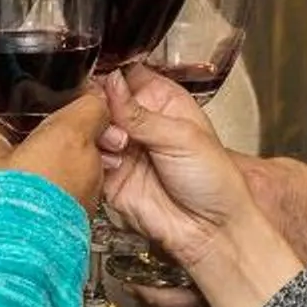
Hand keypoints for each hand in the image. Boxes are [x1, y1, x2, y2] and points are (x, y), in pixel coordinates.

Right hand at [0, 91, 105, 211]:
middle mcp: (88, 162)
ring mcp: (90, 191)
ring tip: (33, 172)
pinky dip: (63, 190)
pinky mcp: (85, 216)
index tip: (63, 102)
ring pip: (84, 166)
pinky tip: (37, 196)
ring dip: (63, 165)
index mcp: (69, 136)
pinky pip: (78, 192)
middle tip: (37, 140)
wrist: (14, 256)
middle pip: (89, 136)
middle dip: (65, 137)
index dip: (80, 100)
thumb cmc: (4, 206)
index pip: (94, 104)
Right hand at [93, 66, 255, 269]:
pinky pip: (91, 159)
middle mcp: (141, 123)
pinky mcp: (112, 176)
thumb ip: (139, 112)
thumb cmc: (215, 182)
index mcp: (164, 103)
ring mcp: (125, 149)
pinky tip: (113, 161)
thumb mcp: (182, 136)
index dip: (113, 75)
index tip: (104, 80)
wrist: (210, 230)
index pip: (128, 76)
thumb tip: (112, 82)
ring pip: (93, 129)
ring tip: (119, 143)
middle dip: (101, 106)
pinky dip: (96, 157)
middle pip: (104, 101)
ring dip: (100, 132)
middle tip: (108, 114)